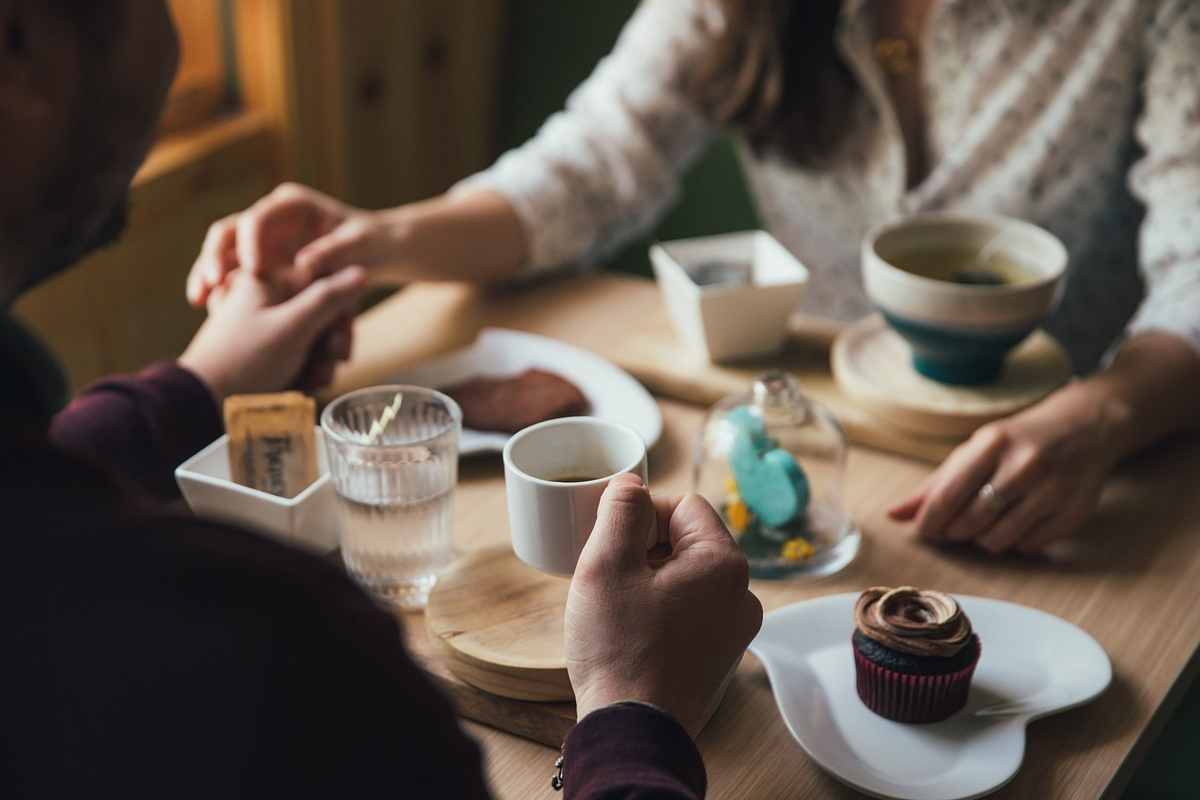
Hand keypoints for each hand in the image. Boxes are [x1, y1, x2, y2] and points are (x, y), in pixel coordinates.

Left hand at [179, 266, 366, 402]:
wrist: (203, 402)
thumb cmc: (244, 361)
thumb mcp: (293, 326)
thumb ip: (328, 298)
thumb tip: (359, 271)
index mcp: (268, 280)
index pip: (323, 283)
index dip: (339, 312)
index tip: (339, 337)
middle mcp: (266, 298)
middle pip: (320, 312)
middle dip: (330, 343)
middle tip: (330, 364)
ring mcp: (264, 325)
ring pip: (312, 336)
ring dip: (320, 361)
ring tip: (313, 381)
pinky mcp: (263, 350)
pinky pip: (297, 354)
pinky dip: (304, 370)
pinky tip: (302, 386)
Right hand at [186, 183, 391, 306]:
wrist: (377, 252)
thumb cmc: (372, 243)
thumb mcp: (360, 245)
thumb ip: (334, 251)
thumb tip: (305, 262)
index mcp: (292, 204)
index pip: (259, 217)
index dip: (250, 242)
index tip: (252, 270)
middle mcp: (271, 217)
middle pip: (229, 231)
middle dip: (215, 256)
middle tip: (210, 283)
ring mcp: (263, 239)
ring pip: (223, 253)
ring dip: (208, 274)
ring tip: (199, 300)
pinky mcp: (261, 262)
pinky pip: (232, 273)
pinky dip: (219, 288)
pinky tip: (208, 308)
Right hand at [565, 474, 762, 738]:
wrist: (632, 732)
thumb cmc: (619, 649)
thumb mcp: (606, 564)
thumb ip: (620, 510)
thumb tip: (631, 483)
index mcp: (724, 563)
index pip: (684, 505)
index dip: (642, 513)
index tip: (610, 539)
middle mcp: (742, 594)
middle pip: (688, 540)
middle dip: (644, 547)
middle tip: (608, 574)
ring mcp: (734, 629)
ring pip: (687, 577)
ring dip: (651, 579)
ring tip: (616, 606)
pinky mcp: (719, 656)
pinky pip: (691, 610)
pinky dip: (661, 609)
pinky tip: (631, 630)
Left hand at [888, 382, 1128, 554]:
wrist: (1085, 428)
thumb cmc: (1016, 441)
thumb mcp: (975, 450)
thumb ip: (934, 484)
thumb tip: (893, 515)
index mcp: (993, 443)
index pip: (948, 494)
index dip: (929, 521)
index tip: (924, 531)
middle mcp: (1025, 464)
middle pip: (971, 521)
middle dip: (955, 532)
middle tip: (955, 527)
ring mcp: (1054, 489)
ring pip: (999, 539)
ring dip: (983, 540)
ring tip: (986, 524)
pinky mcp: (1074, 511)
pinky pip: (1029, 545)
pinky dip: (1015, 542)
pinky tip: (1016, 523)